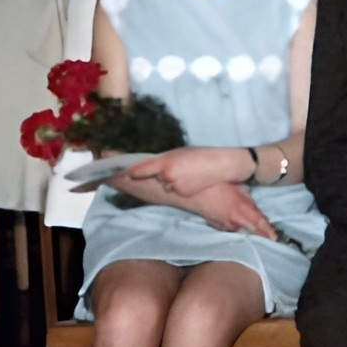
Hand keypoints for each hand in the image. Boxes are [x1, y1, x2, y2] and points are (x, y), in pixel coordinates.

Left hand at [140, 146, 254, 197]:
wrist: (224, 164)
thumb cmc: (203, 155)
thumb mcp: (181, 152)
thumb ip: (165, 160)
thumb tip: (152, 167)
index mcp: (165, 161)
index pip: (140, 169)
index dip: (131, 173)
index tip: (122, 175)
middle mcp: (166, 174)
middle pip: (153, 178)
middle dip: (158, 175)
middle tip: (175, 168)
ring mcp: (174, 185)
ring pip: (165, 185)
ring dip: (171, 181)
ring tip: (188, 173)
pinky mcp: (182, 194)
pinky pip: (175, 191)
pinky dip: (181, 187)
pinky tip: (192, 180)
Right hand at [183, 181, 279, 240]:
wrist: (187, 191)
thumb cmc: (213, 184)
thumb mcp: (236, 187)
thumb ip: (248, 199)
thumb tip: (256, 208)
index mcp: (240, 210)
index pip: (259, 223)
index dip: (268, 231)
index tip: (275, 238)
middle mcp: (233, 221)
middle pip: (252, 229)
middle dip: (261, 230)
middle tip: (271, 232)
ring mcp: (223, 224)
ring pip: (241, 228)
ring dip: (247, 225)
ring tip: (254, 223)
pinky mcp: (215, 224)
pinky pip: (230, 226)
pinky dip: (236, 224)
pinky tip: (236, 218)